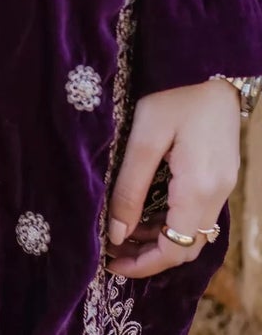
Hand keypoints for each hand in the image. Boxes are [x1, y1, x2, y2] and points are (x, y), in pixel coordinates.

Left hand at [106, 79, 241, 277]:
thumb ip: (129, 189)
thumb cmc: (174, 95)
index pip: (175, 248)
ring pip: (193, 234)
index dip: (143, 265)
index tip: (111, 264)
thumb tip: (115, 234)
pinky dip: (171, 225)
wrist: (213, 69)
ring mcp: (223, 187)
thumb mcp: (143, 139)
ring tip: (121, 236)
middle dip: (149, 257)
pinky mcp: (220, 178)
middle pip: (187, 248)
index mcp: (199, 188)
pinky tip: (145, 216)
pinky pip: (197, 216)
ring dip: (160, 242)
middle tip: (112, 252)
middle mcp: (217, 194)